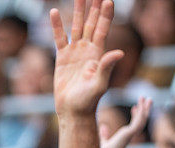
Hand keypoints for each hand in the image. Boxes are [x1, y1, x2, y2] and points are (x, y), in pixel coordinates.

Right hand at [50, 0, 122, 114]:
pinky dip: (57, 25)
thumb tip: (119, 53)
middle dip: (93, 8)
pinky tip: (55, 12)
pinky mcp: (62, 57)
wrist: (73, 109)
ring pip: (77, 27)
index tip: (108, 0)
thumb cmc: (88, 100)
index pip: (103, 29)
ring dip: (78, 12)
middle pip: (92, 23)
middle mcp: (88, 49)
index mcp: (99, 53)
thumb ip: (107, 67)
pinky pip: (59, 38)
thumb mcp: (100, 84)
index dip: (105, 15)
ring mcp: (75, 52)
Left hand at [100, 97, 150, 147]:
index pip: (134, 123)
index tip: (134, 107)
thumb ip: (104, 134)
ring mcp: (131, 133)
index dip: (135, 115)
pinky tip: (137, 106)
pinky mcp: (129, 133)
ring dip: (144, 108)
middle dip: (144, 109)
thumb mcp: (104, 142)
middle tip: (147, 99)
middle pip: (142, 119)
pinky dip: (139, 113)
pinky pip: (137, 121)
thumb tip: (103, 126)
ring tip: (145, 98)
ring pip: (142, 118)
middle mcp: (130, 134)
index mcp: (126, 135)